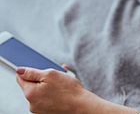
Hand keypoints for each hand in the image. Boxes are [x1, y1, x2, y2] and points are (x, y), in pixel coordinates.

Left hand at [16, 67, 139, 113]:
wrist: (81, 106)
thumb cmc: (68, 90)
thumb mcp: (50, 74)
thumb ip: (32, 72)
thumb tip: (19, 70)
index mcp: (30, 93)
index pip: (20, 78)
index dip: (28, 71)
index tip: (37, 69)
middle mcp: (31, 104)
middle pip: (30, 86)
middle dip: (40, 79)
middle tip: (54, 77)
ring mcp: (39, 110)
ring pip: (39, 92)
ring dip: (46, 87)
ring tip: (60, 85)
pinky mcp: (47, 112)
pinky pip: (45, 99)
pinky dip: (51, 94)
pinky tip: (61, 92)